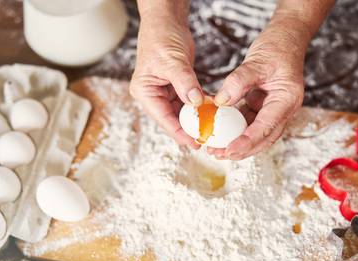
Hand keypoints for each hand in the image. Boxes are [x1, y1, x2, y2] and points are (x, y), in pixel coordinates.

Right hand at [130, 13, 202, 148]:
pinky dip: (200, 106)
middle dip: (189, 129)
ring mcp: (164, 92)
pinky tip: (213, 112)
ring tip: (211, 129)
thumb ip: (185, 82)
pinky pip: (189, 102)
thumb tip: (195, 102)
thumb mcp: (173, 61)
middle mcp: (153, 95)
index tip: (194, 142)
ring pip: (182, 112)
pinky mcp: (176, 87)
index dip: (179, 132)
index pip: (163, 118)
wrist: (166, 21)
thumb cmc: (161, 36)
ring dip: (196, 118)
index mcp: (144, 91)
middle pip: (172, 119)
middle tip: (206, 140)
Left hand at [208, 17, 308, 159]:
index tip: (230, 150)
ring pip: (255, 134)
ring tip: (214, 149)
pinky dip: (234, 130)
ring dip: (236, 143)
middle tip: (217, 154)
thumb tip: (220, 102)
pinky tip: (218, 133)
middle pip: (263, 138)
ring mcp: (273, 110)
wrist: (285, 39)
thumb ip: (238, 81)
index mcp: (287, 100)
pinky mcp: (262, 107)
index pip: (267, 127)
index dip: (248, 141)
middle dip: (241, 150)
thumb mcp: (256, 61)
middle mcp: (282, 110)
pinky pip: (248, 123)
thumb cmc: (276, 48)